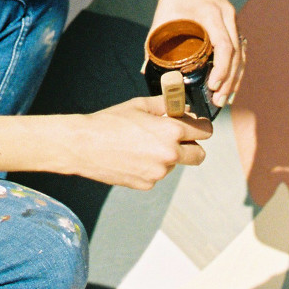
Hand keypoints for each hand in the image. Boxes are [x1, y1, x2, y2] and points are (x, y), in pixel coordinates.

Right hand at [66, 97, 211, 189]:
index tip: (197, 124)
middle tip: (179, 138)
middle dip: (193, 145)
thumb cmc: (110, 121)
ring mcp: (159, 172)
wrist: (84, 145)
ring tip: (142, 144)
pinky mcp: (148, 184)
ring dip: (167, 155)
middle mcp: (170, 155)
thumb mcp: (139, 105)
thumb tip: (182, 106)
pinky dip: (151, 165)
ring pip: (175, 163)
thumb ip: (165, 105)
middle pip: (199, 155)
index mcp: (170, 131)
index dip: (201, 126)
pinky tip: (132, 156)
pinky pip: (158, 173)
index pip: (204, 132)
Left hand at [149, 0, 242, 106]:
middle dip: (230, 80)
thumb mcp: (161, 15)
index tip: (213, 86)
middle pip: (237, 53)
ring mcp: (232, 17)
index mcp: (212, 12)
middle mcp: (227, 15)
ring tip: (226, 98)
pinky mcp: (232, 21)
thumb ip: (153, 42)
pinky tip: (230, 82)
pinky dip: (236, 65)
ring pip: (241, 52)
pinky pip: (239, 47)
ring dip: (236, 76)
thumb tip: (145, 70)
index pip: (224, 45)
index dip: (222, 68)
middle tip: (220, 101)